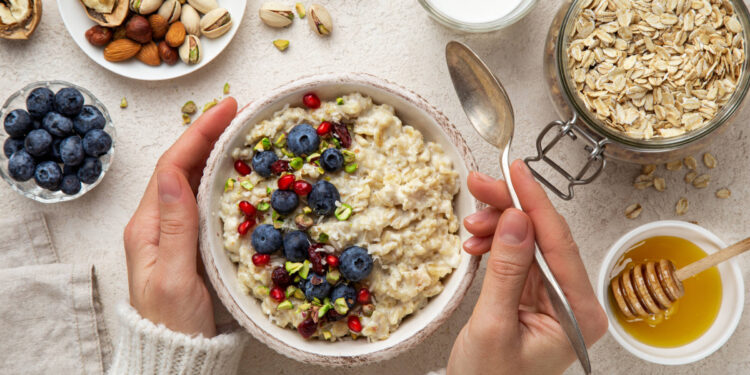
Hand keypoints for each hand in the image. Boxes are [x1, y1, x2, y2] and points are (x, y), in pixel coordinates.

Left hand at [123, 98, 237, 337]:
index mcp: (149, 226)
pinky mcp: (190, 240)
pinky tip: (239, 169)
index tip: (228, 108)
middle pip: (182, 165)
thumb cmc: (175, 321)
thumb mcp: (175, 276)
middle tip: (241, 110)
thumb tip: (173, 176)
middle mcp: (159, 221)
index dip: (199, 133)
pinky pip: (204, 197)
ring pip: (193, 178)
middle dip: (209, 133)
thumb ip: (176, 227)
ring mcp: (174, 230)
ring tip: (242, 129)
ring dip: (215, 150)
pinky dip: (221, 175)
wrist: (177, 352)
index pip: (173, 166)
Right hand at [447, 160, 606, 374]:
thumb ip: (507, 271)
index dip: (535, 203)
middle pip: (546, 236)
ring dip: (498, 226)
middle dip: (511, 208)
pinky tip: (476, 242)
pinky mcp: (535, 296)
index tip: (516, 172)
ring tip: (470, 224)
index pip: (560, 243)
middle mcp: (574, 301)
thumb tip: (516, 220)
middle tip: (480, 184)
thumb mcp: (494, 325)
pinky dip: (495, 244)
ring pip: (530, 241)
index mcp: (579, 313)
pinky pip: (518, 257)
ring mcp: (555, 297)